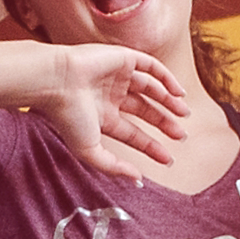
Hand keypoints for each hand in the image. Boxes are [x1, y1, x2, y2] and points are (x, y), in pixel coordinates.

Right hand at [30, 45, 188, 180]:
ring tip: (185, 113)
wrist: (55, 81)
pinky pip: (150, 66)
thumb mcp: (90, 150)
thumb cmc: (67, 115)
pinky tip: (178, 92)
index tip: (168, 160)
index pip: (131, 133)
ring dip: (168, 100)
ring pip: (149, 87)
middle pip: (143, 110)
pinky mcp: (122, 58)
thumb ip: (114, 167)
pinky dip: (166, 77)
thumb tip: (138, 180)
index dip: (150, 147)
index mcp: (100, 116)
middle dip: (163, 123)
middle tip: (181, 136)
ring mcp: (116, 76)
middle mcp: (109, 95)